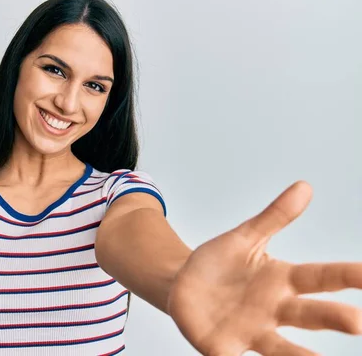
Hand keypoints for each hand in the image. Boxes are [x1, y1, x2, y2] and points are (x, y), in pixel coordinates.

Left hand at [167, 181, 361, 354]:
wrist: (182, 284)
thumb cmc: (220, 263)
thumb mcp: (245, 237)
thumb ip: (274, 217)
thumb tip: (305, 186)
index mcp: (282, 280)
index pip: (323, 277)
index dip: (351, 275)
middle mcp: (274, 310)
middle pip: (309, 314)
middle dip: (333, 318)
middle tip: (357, 322)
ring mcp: (251, 331)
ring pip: (281, 349)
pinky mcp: (223, 348)